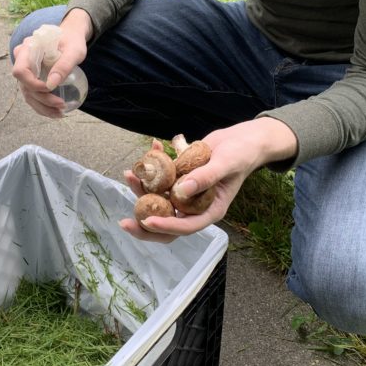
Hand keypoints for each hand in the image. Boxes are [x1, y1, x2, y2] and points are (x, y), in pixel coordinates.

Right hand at [11, 9, 91, 117]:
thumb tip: (52, 85)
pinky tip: (56, 112)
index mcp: (28, 49)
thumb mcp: (73, 51)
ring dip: (42, 107)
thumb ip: (64, 65)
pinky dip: (43, 106)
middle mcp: (22, 61)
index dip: (32, 84)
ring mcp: (26, 71)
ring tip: (60, 113)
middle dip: (42, 99)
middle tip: (61, 105)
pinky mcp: (32, 79)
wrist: (70, 37)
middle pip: (25, 86)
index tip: (50, 88)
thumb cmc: (72, 41)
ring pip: (28, 94)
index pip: (20, 71)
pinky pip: (33, 95)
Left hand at [120, 119, 297, 242]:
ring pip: (159, 200)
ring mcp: (185, 192)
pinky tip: (152, 147)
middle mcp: (195, 206)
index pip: (186, 226)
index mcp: (210, 210)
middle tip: (124, 223)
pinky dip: (153, 166)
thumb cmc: (241, 154)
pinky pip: (162, 178)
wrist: (241, 139)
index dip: (166, 226)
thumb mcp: (226, 164)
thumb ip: (205, 177)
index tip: (147, 220)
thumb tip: (182, 191)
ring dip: (142, 190)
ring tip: (130, 173)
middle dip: (144, 224)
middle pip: (167, 222)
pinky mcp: (179, 178)